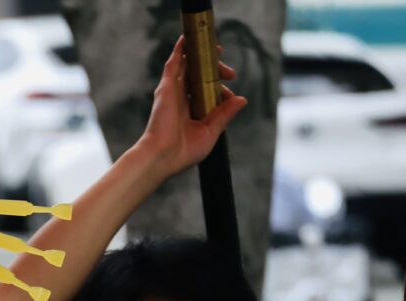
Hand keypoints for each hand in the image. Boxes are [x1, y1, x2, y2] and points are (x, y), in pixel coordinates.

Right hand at [136, 36, 246, 178]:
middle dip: (214, 70)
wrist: (163, 156)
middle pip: (198, 76)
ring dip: (198, 55)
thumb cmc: (183, 152)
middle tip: (229, 73)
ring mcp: (172, 93)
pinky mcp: (166, 88)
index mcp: (190, 112)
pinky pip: (173, 64)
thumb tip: (242, 99)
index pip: (206, 92)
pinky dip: (179, 51)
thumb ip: (224, 115)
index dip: (219, 87)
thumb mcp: (211, 132)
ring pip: (186, 66)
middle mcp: (180, 100)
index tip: (229, 91)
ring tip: (211, 45)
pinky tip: (186, 39)